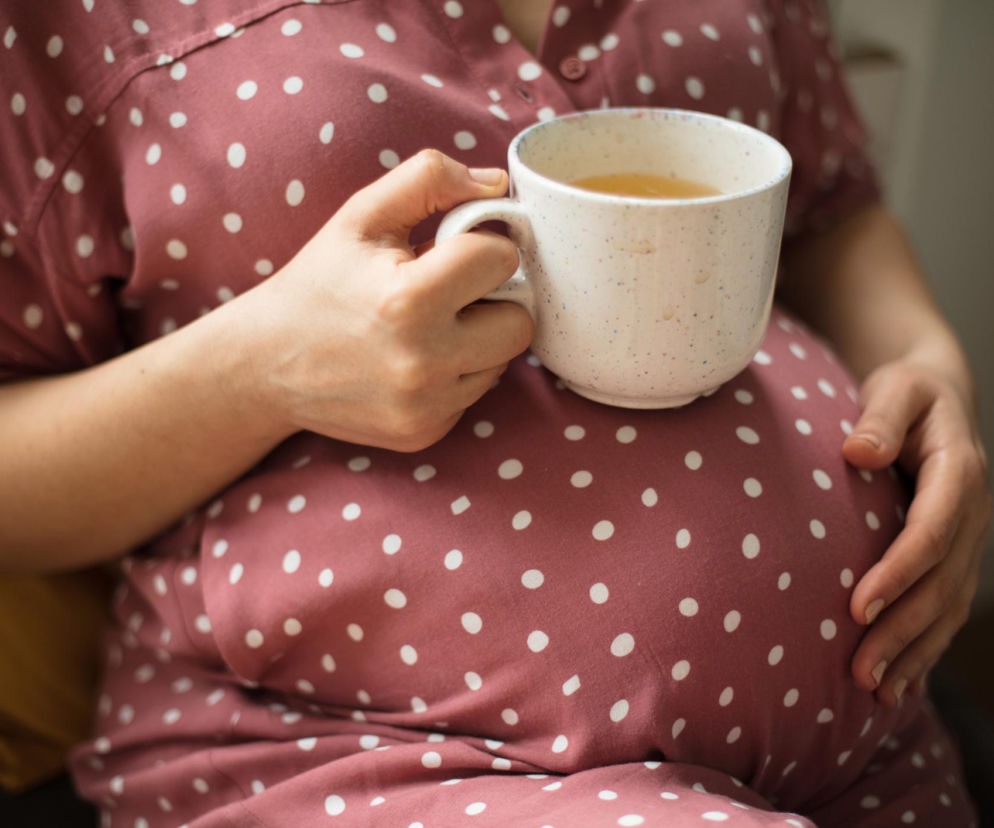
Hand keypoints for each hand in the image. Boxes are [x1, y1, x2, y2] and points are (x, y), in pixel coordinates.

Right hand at [239, 149, 533, 451]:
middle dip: (494, 300)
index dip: (481, 247)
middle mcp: (424, 362)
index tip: (452, 251)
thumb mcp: (361, 215)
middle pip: (520, 323)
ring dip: (478, 339)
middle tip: (451, 293)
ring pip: (502, 362)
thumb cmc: (319, 282)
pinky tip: (414, 361)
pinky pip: (474, 394)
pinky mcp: (426, 433)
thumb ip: (429, 179)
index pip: (503, 259)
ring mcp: (427, 406)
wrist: (266, 365)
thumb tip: (498, 184)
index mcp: (409, 299)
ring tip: (427, 326)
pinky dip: (456, 374)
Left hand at [844, 353, 991, 705]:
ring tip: (875, 689)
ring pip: (947, 606)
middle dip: (902, 630)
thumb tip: (858, 450)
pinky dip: (924, 646)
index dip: (898, 572)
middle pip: (940, 584)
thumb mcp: (895, 389)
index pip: (930, 533)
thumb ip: (879, 417)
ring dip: (914, 650)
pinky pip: (946, 608)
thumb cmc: (906, 393)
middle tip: (859, 670)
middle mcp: (972, 514)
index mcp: (958, 473)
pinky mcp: (956, 555)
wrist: (936, 398)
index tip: (857, 606)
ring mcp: (969, 539)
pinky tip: (899, 680)